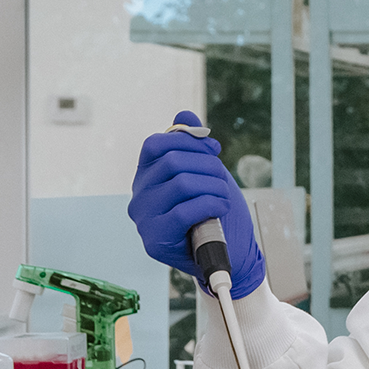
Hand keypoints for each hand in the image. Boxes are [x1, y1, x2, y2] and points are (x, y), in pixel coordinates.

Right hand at [129, 109, 263, 297]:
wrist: (230, 252)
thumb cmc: (216, 211)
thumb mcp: (207, 173)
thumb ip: (192, 145)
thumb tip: (184, 115)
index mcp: (146, 176)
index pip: (156, 144)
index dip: (188, 140)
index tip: (214, 150)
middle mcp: (139, 195)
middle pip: (173, 161)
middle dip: (209, 166)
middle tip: (222, 180)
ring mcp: (144, 218)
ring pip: (182, 183)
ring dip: (215, 186)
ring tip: (222, 198)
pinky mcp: (155, 239)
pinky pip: (186, 209)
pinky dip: (212, 204)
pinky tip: (219, 209)